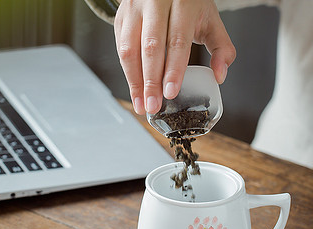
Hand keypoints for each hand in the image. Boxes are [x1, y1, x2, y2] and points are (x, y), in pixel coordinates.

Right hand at [114, 0, 235, 114]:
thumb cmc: (188, 6)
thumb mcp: (210, 21)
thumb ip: (221, 48)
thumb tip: (220, 75)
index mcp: (182, 3)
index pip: (177, 42)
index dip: (173, 70)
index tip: (170, 93)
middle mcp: (155, 4)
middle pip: (151, 48)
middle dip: (151, 82)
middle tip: (153, 106)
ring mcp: (135, 10)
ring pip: (130, 50)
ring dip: (135, 82)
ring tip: (141, 104)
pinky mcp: (121, 18)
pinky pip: (121, 49)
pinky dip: (127, 73)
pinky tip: (135, 89)